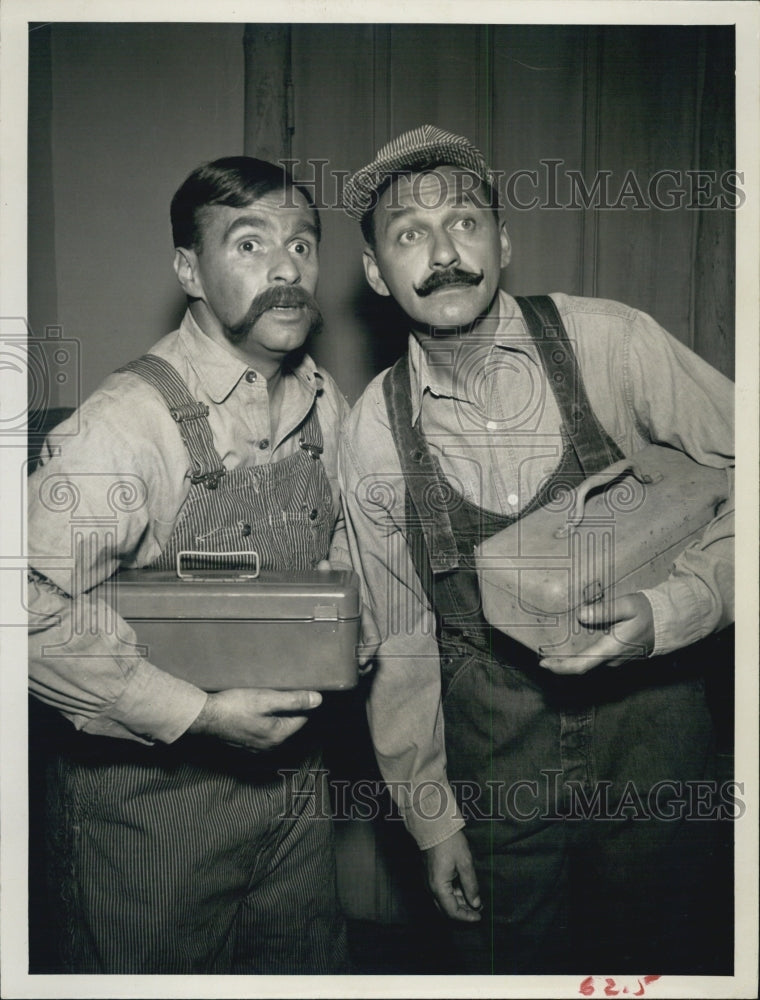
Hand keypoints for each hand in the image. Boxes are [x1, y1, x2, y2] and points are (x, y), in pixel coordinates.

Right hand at [188, 687, 321, 750]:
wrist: (204, 717)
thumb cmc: (235, 706)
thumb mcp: (266, 699)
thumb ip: (293, 700)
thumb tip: (318, 700)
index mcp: (278, 735)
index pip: (302, 718)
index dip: (302, 703)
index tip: (298, 689)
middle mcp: (269, 746)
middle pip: (288, 724)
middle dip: (288, 708)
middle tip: (282, 690)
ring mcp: (256, 747)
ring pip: (275, 727)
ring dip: (275, 714)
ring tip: (268, 697)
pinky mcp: (244, 743)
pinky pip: (261, 730)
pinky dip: (262, 720)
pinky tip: (254, 708)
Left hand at [317, 559, 380, 668]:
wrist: (335, 577)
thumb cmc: (337, 577)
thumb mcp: (334, 573)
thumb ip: (329, 570)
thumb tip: (324, 564)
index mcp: (361, 612)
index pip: (373, 634)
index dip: (370, 648)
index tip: (363, 659)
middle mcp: (359, 624)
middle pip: (367, 649)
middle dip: (363, 663)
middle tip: (355, 673)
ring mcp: (351, 631)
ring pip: (358, 653)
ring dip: (355, 665)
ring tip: (348, 675)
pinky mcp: (341, 635)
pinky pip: (347, 651)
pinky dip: (345, 662)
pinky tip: (334, 668)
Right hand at [423, 830, 481, 921]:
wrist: (433, 826)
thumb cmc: (449, 842)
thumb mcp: (465, 863)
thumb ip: (471, 886)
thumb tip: (476, 903)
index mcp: (439, 887)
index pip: (452, 912)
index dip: (467, 917)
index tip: (479, 917)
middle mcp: (431, 888)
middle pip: (446, 909)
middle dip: (463, 912)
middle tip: (478, 910)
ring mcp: (429, 881)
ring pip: (444, 901)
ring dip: (459, 903)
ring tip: (474, 899)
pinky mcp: (430, 875)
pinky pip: (441, 891)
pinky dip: (453, 894)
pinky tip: (464, 889)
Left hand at [539, 592, 654, 674]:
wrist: (667, 622)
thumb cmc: (647, 612)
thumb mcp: (627, 605)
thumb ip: (605, 611)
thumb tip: (581, 614)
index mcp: (611, 649)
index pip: (582, 665)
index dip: (561, 667)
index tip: (543, 663)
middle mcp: (611, 660)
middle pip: (580, 666)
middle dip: (560, 662)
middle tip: (541, 652)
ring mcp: (614, 660)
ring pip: (587, 662)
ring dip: (568, 658)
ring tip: (550, 647)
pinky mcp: (615, 656)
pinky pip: (593, 658)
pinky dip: (578, 654)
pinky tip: (568, 644)